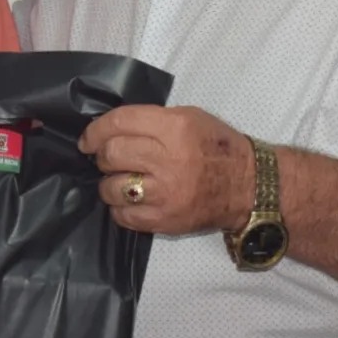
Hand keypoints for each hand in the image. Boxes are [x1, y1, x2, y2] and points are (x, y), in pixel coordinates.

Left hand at [79, 105, 255, 234]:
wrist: (249, 186)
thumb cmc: (218, 147)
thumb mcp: (190, 118)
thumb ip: (151, 120)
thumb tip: (111, 129)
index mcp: (174, 128)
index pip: (119, 123)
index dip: (95, 131)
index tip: (88, 140)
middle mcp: (168, 159)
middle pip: (112, 154)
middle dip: (102, 156)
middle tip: (108, 160)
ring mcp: (166, 193)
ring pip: (112, 187)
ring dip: (109, 184)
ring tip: (120, 182)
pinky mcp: (165, 220)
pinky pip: (124, 216)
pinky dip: (120, 208)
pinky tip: (131, 201)